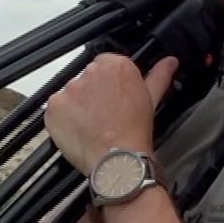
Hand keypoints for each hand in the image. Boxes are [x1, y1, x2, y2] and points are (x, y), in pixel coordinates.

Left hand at [44, 54, 177, 172]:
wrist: (117, 160)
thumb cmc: (134, 132)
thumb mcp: (151, 100)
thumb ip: (158, 75)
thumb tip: (169, 62)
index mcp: (115, 66)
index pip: (106, 63)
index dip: (109, 83)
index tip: (112, 96)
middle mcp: (91, 73)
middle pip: (87, 77)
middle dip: (93, 93)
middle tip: (103, 114)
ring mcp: (70, 90)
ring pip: (71, 93)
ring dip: (77, 105)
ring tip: (92, 125)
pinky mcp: (54, 106)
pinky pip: (56, 109)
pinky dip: (63, 119)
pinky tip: (79, 129)